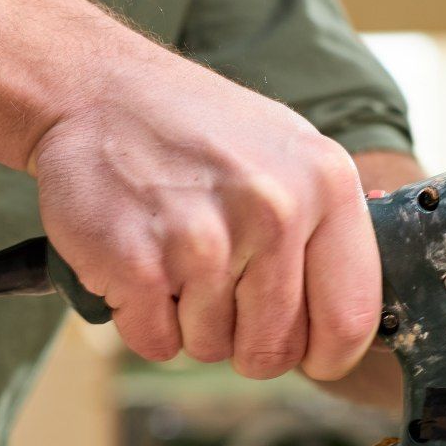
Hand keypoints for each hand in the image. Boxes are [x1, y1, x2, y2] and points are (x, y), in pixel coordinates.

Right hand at [30, 52, 379, 380]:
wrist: (94, 90)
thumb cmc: (193, 128)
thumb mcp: (287, 153)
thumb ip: (323, 231)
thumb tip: (344, 326)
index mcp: (326, 184)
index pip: (351, 320)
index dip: (325, 354)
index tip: (306, 354)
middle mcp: (274, 211)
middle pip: (275, 350)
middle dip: (243, 339)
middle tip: (215, 287)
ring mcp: (203, 239)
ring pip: (210, 347)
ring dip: (185, 321)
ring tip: (171, 253)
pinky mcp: (137, 263)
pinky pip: (155, 342)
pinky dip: (139, 319)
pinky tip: (137, 261)